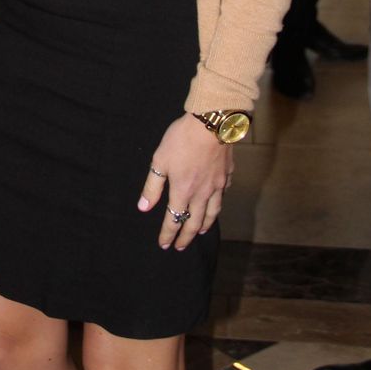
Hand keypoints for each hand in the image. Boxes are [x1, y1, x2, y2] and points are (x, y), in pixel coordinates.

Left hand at [137, 113, 233, 250]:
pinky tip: (216, 203)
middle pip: (194, 222)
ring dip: (204, 225)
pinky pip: (222, 195)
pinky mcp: (226, 175)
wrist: (211, 123)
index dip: (168, 234)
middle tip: (181, 247)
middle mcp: (202, 193)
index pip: (174, 220)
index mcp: (183, 191)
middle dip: (186, 236)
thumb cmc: (182, 140)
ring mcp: (217, 185)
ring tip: (200, 232)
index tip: (164, 244)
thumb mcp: (160, 161)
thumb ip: (152, 187)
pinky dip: (218, 204)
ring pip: (212, 212)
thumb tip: (143, 208)